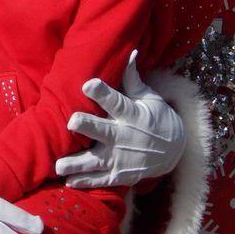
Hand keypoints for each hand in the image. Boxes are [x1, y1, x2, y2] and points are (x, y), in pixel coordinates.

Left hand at [55, 50, 184, 187]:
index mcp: (133, 114)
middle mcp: (126, 137)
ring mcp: (123, 158)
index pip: (117, 101)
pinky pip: (102, 179)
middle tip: (71, 122)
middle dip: (88, 127)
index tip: (88, 83)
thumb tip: (128, 51)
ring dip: (78, 164)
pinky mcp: (122, 174)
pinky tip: (68, 181)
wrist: (175, 151)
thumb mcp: (149, 98)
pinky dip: (86, 182)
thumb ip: (132, 79)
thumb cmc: (156, 117)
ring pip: (98, 161)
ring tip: (59, 166)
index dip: (103, 93)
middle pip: (105, 132)